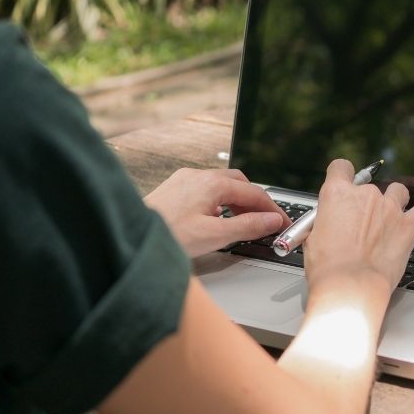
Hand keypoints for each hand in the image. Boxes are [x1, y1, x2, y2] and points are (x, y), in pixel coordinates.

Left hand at [144, 168, 290, 257]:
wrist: (131, 237)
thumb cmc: (167, 236)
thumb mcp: (215, 236)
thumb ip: (248, 226)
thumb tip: (272, 220)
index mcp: (212, 184)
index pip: (254, 192)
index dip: (273, 209)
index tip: (283, 222)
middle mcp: (198, 176)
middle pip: (239, 183)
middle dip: (255, 201)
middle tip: (265, 221)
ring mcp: (184, 180)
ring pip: (221, 185)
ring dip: (236, 201)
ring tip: (243, 221)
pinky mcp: (174, 188)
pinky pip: (205, 189)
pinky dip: (219, 201)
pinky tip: (216, 217)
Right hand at [304, 160, 413, 306]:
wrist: (350, 285)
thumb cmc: (327, 267)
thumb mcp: (313, 239)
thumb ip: (324, 223)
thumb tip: (330, 224)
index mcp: (337, 194)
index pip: (341, 167)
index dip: (343, 175)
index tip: (345, 184)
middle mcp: (365, 195)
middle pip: (369, 187)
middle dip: (366, 204)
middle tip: (361, 227)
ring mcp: (390, 208)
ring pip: (397, 192)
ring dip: (394, 202)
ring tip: (390, 219)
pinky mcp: (408, 226)